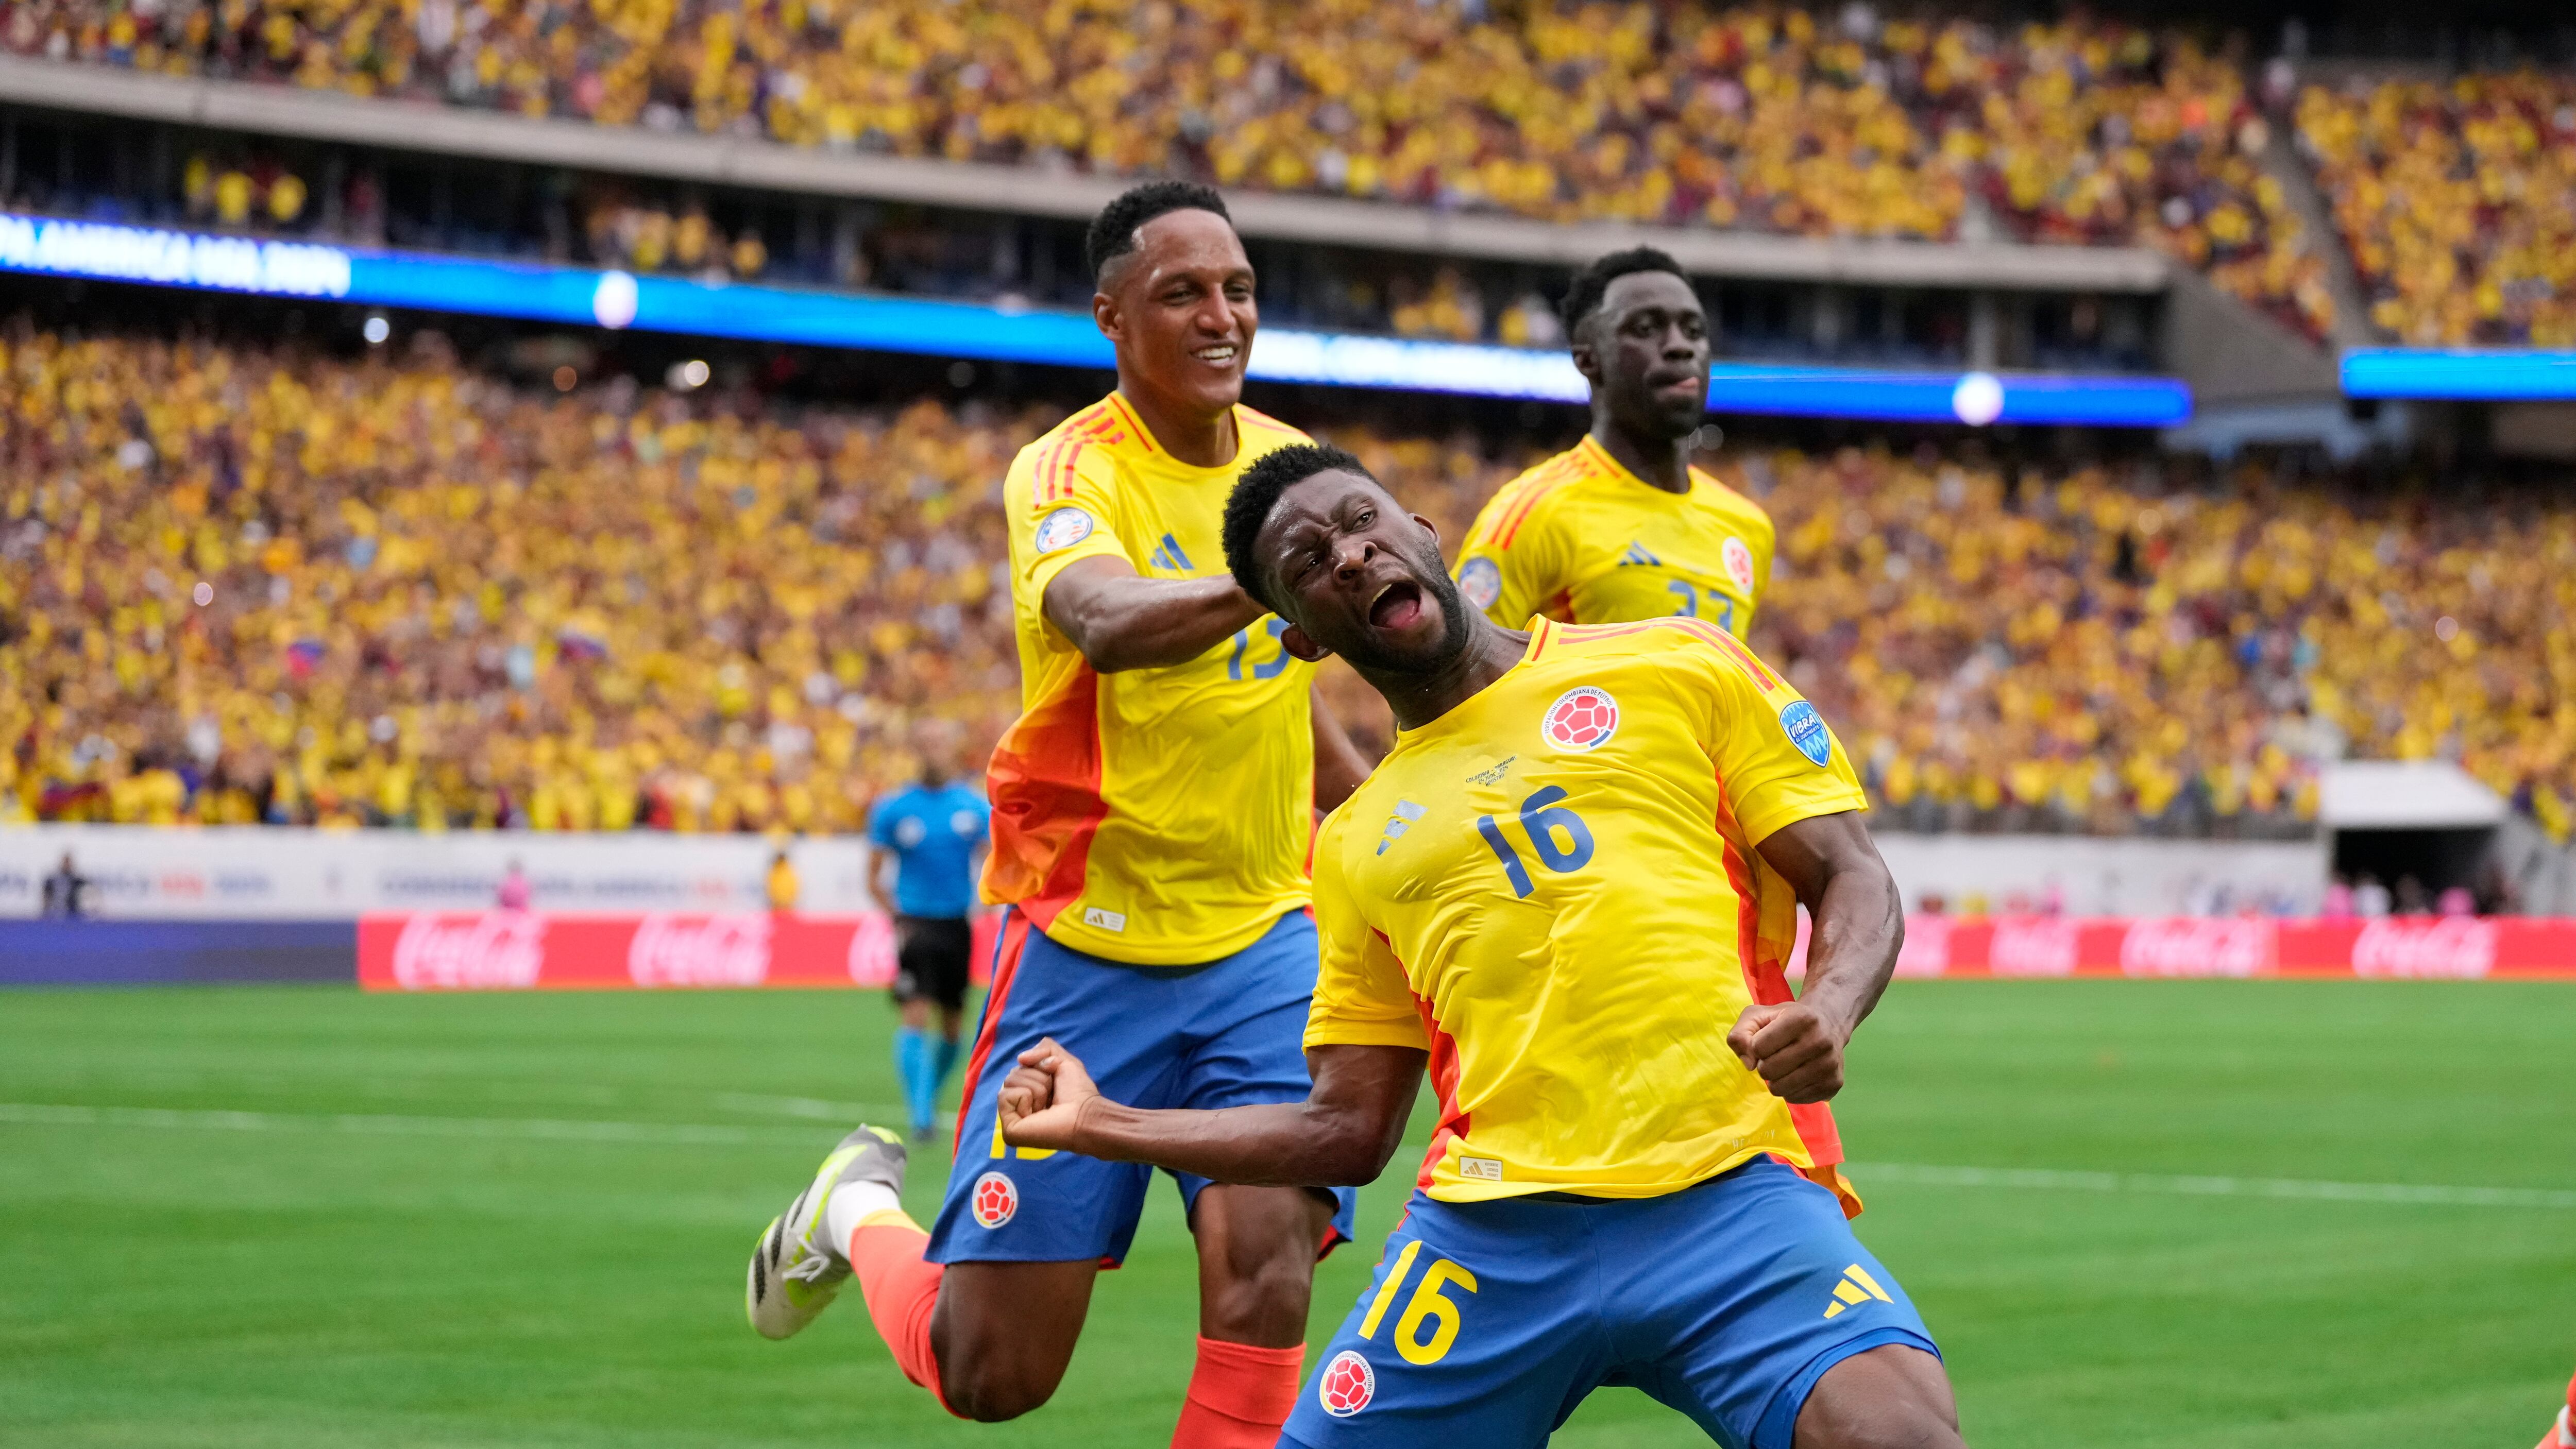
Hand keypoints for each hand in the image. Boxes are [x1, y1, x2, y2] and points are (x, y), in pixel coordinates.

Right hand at [998, 1036, 1101, 1151]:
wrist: (1085, 1114)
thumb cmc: (1078, 1092)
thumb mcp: (1063, 1060)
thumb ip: (1044, 1048)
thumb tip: (1020, 1058)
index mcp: (1029, 1092)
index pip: (1018, 1068)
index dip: (1038, 1066)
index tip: (1054, 1076)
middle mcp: (1018, 1105)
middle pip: (1012, 1074)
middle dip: (1037, 1077)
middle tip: (1052, 1095)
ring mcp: (1012, 1118)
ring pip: (1008, 1082)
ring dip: (1035, 1088)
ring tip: (1047, 1105)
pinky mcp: (1009, 1129)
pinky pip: (1004, 1096)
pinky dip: (1024, 1098)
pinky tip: (1037, 1113)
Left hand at [1726, 1002, 1849, 1103]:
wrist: (1829, 1024)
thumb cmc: (1787, 1020)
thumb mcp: (1759, 1015)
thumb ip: (1741, 1033)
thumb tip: (1748, 1063)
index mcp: (1801, 1019)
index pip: (1758, 1047)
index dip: (1756, 1046)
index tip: (1767, 1040)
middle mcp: (1820, 1042)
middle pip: (1768, 1070)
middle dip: (1764, 1065)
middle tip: (1775, 1056)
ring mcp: (1829, 1065)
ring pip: (1780, 1089)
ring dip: (1775, 1080)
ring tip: (1785, 1066)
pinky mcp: (1833, 1085)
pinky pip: (1794, 1098)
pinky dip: (1789, 1089)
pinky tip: (1799, 1074)